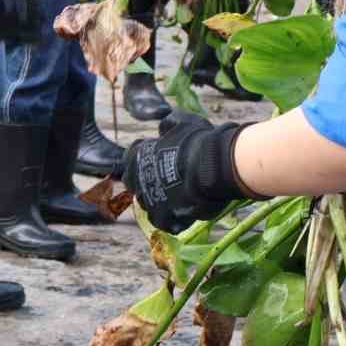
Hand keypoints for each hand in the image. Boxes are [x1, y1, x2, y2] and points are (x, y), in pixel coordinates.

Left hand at [121, 110, 247, 232]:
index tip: (159, 162)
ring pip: (150, 204)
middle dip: (148, 183)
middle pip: (136, 184)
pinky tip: (188, 212)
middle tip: (169, 182)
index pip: (131, 158)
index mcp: (138, 155)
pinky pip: (165, 222)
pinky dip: (175, 219)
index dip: (145, 160)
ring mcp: (149, 200)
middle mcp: (137, 179)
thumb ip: (169, 125)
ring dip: (162, 202)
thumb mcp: (183, 123)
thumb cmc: (200, 141)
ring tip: (182, 198)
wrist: (213, 166)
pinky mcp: (163, 217)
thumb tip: (163, 124)